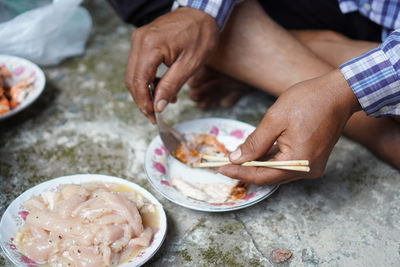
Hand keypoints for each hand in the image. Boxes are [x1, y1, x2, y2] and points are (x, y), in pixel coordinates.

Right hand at [125, 7, 218, 122]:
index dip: (144, 102)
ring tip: (164, 100)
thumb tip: (157, 106)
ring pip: (134, 73)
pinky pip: (139, 65)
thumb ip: (171, 85)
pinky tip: (162, 86)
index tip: (152, 117)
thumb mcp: (190, 64)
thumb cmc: (201, 35)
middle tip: (155, 115)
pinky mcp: (143, 40)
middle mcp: (140, 40)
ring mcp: (139, 39)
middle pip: (132, 79)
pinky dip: (148, 79)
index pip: (139, 81)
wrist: (202, 13)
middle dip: (142, 99)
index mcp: (151, 46)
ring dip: (146, 90)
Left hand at [218, 70, 360, 184]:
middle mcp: (308, 170)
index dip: (239, 173)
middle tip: (223, 164)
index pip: (262, 175)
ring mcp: (313, 165)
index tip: (219, 168)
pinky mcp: (314, 159)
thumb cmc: (308, 100)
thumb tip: (236, 159)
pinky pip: (287, 165)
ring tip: (237, 158)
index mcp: (299, 161)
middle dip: (246, 171)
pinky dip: (271, 160)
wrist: (339, 92)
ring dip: (257, 166)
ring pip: (277, 172)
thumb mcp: (275, 119)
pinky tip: (257, 153)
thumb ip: (255, 143)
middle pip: (269, 177)